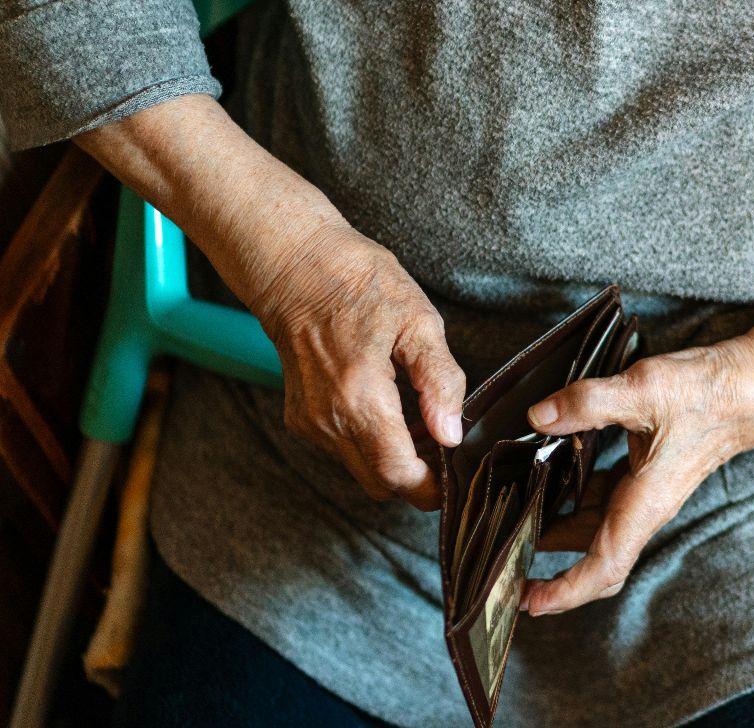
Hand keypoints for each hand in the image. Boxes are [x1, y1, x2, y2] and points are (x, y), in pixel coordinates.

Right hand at [240, 218, 467, 509]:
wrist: (296, 267)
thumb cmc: (358, 283)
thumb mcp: (418, 320)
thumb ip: (439, 381)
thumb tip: (451, 433)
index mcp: (359, 395)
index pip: (397, 473)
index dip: (432, 486)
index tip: (457, 475)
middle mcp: (327, 418)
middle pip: (379, 482)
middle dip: (417, 477)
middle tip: (445, 445)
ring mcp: (310, 421)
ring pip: (361, 468)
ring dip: (394, 459)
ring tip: (422, 421)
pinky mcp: (301, 418)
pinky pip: (343, 450)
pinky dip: (371, 443)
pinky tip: (391, 410)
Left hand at [518, 337, 753, 614]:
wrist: (746, 389)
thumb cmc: (705, 394)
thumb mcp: (643, 390)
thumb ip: (588, 403)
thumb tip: (538, 418)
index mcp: (644, 503)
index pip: (604, 566)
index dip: (566, 591)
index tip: (530, 602)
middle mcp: (642, 507)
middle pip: (590, 553)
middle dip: (547, 563)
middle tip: (501, 561)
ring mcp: (642, 493)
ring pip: (591, 525)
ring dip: (554, 527)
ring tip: (511, 514)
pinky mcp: (641, 474)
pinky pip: (598, 498)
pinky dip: (568, 495)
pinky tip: (544, 470)